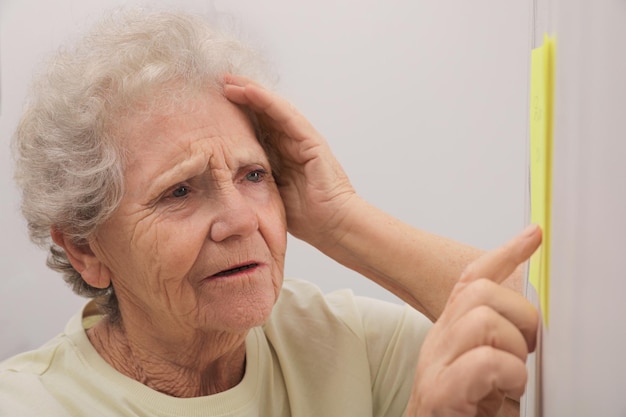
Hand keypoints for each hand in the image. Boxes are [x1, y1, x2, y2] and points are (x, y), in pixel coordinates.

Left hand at [223, 74, 358, 248]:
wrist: (333, 226)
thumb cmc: (307, 218)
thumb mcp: (269, 194)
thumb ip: (253, 180)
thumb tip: (222, 176)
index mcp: (281, 154)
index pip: (257, 126)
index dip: (237, 113)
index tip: (213, 104)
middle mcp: (292, 142)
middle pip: (263, 112)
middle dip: (241, 95)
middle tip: (218, 82)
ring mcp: (303, 140)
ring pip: (273, 108)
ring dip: (251, 92)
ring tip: (229, 81)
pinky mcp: (311, 141)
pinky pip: (286, 116)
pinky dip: (268, 102)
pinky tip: (251, 91)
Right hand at [406, 224, 540, 416]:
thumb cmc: (463, 416)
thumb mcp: (486, 375)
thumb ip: (498, 345)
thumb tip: (529, 325)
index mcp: (449, 335)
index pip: (471, 280)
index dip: (504, 254)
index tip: (532, 235)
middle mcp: (438, 343)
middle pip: (480, 292)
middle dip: (521, 315)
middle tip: (528, 350)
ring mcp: (436, 366)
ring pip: (483, 319)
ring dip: (514, 350)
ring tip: (511, 380)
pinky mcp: (442, 394)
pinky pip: (485, 361)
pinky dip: (507, 375)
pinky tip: (502, 394)